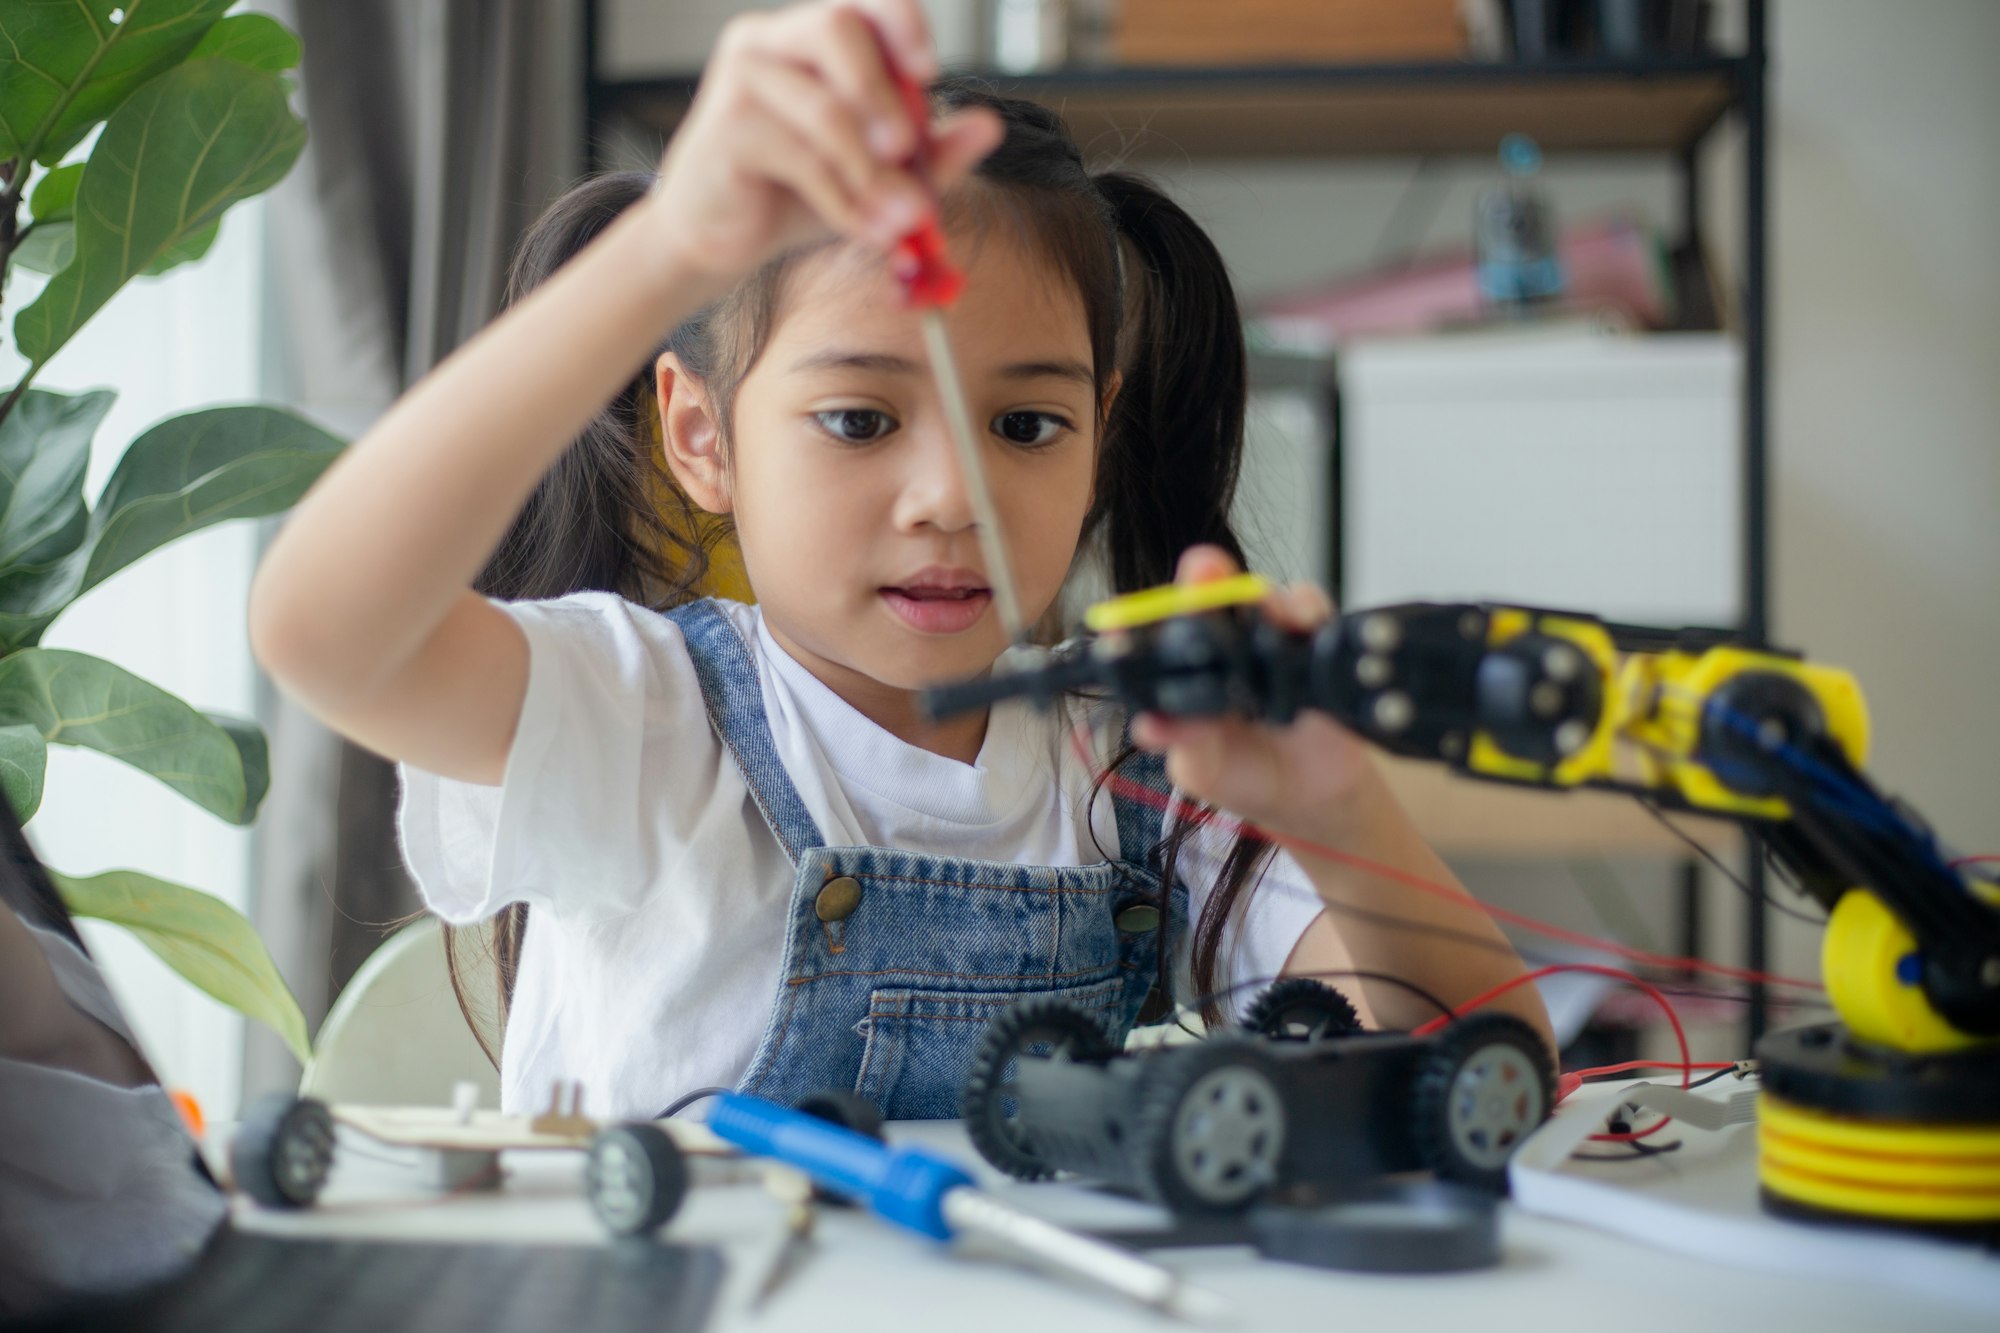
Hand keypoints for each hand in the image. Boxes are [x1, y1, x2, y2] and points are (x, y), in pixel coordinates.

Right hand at [643, 0, 1002, 283]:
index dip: (903, 23)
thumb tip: (989, 126)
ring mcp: (743, 79)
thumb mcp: (874, 172)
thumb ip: (931, 152)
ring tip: (899, 220)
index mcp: (812, 37)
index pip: (864, 3)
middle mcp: (772, 41)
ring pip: (824, 107)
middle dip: (884, 94)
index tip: (930, 70)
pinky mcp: (724, 130)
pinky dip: (842, 200)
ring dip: (872, 171)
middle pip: (838, 27)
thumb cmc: (792, 192)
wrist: (718, 238)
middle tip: (908, 150)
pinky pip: (800, 158)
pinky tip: (861, 228)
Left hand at [1130, 546, 1380, 844]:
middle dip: (1204, 580)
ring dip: (1261, 596)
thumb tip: (1147, 725)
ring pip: (1261, 598)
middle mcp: (1222, 648)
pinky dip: (1305, 610)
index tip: (1122, 624)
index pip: (1157, 638)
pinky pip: (1310, 611)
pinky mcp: (1312, 640)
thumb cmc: (1248, 775)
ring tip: (1260, 604)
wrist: (1313, 798)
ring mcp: (1266, 640)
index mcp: (1185, 673)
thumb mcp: (1205, 769)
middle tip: (1201, 570)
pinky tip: (1300, 623)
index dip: (1139, 624)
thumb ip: (1182, 742)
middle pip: (1208, 599)